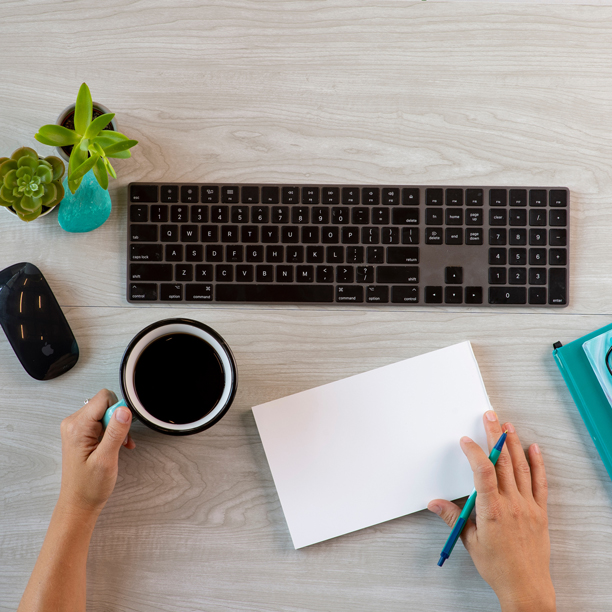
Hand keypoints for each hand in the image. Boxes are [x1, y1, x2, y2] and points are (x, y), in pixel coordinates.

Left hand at [58, 389, 135, 514]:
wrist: (79, 503)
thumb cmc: (89, 487)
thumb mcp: (106, 459)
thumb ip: (116, 432)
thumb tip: (124, 410)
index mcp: (77, 427)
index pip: (104, 398)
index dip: (119, 411)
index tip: (122, 428)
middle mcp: (74, 423)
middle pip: (105, 404)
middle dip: (118, 420)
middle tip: (120, 440)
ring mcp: (77, 428)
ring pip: (105, 413)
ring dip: (116, 427)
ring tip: (117, 445)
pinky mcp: (81, 433)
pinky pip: (101, 421)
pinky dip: (112, 431)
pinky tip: (114, 445)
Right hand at [428, 411, 554, 611]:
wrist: (526, 585)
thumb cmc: (498, 566)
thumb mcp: (469, 541)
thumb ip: (452, 517)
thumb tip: (434, 503)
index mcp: (492, 510)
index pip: (483, 472)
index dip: (474, 452)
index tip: (466, 440)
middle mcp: (512, 504)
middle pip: (502, 462)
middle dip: (494, 436)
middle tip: (489, 417)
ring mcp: (528, 506)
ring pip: (521, 467)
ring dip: (513, 444)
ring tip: (507, 426)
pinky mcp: (540, 511)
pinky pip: (539, 482)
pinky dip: (537, 463)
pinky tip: (533, 449)